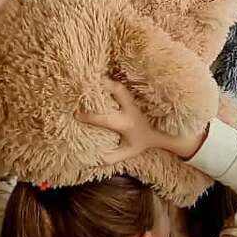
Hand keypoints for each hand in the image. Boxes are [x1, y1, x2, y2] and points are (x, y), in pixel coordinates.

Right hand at [81, 80, 207, 163]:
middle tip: (87, 82)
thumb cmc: (142, 142)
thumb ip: (114, 156)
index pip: (106, 119)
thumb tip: (98, 158)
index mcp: (126, 123)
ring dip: (108, 81)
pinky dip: (112, 83)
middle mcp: (129, 109)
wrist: (160, 133)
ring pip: (121, 87)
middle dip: (104, 86)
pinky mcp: (134, 97)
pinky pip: (122, 87)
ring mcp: (133, 101)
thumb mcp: (129, 152)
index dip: (90, 117)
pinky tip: (102, 79)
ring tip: (93, 77)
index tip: (76, 113)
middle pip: (118, 92)